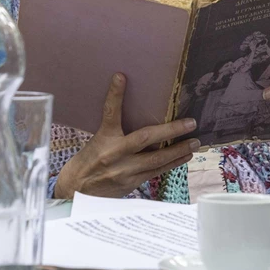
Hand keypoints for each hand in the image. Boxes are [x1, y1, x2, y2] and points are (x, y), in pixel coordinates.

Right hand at [54, 74, 199, 198]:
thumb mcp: (94, 144)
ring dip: (178, 150)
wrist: (75, 192)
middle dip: (171, 130)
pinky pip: (156, 172)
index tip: (121, 77)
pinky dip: (171, 164)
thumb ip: (113, 133)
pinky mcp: (131, 183)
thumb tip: (135, 121)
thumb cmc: (84, 165)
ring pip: (157, 159)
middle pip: (146, 139)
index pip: (110, 113)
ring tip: (194, 143)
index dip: (116, 95)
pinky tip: (184, 157)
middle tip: (190, 123)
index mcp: (103, 140)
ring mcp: (125, 171)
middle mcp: (115, 154)